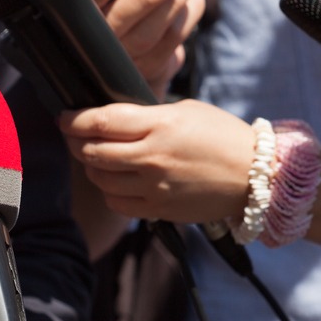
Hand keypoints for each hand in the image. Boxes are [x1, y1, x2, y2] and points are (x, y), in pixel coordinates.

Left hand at [60, 99, 253, 221]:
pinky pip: (117, 202)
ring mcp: (155, 186)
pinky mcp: (159, 209)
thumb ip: (147, 116)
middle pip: (94, 151)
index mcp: (160, 125)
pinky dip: (108, 191)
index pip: (101, 121)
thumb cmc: (222, 136)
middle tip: (74, 136)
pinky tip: (114, 181)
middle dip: (76, 142)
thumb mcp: (185, 111)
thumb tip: (112, 121)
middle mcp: (153, 157)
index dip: (75, 120)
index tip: (65, 118)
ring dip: (91, 167)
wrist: (255, 176)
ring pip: (101, 178)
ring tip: (95, 158)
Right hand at [85, 0, 204, 94]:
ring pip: (147, 37)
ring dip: (175, 4)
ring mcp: (120, 58)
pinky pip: (170, 46)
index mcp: (82, 5)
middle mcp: (95, 37)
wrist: (136, 14)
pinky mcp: (147, 68)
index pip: (80, 2)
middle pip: (118, 23)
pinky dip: (188, 16)